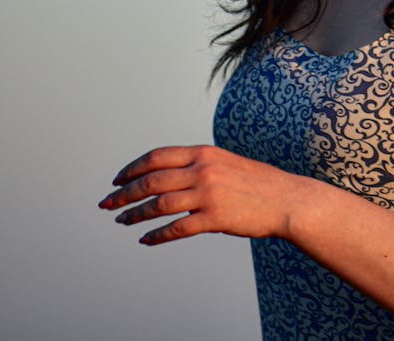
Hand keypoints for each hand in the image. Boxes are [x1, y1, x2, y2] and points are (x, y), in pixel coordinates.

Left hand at [98, 145, 303, 245]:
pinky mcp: (215, 218)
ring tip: (122, 222)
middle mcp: (203, 170)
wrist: (286, 199)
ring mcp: (208, 194)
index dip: (133, 168)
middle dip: (125, 193)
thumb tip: (169, 175)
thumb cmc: (257, 182)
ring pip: (159, 204)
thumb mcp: (225, 162)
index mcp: (204, 152)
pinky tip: (146, 240)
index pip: (157, 156)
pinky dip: (157, 236)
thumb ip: (199, 165)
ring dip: (135, 215)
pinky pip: (177, 228)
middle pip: (152, 180)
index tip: (117, 179)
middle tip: (107, 204)